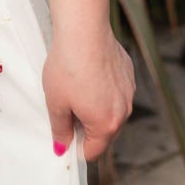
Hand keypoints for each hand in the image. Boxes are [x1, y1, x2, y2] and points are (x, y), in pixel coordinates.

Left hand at [43, 26, 135, 162]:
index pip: (92, 152)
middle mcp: (124, 112)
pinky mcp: (128, 75)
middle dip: (85, 129)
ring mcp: (129, 93)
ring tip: (75, 91)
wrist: (84, 31)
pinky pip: (116, 93)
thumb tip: (61, 147)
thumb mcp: (56, 104)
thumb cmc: (68, 68)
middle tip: (65, 112)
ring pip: (111, 112)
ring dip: (95, 110)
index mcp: (106, 125)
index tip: (63, 139)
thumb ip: (60, 130)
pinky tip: (87, 76)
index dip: (75, 149)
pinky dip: (103, 91)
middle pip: (104, 133)